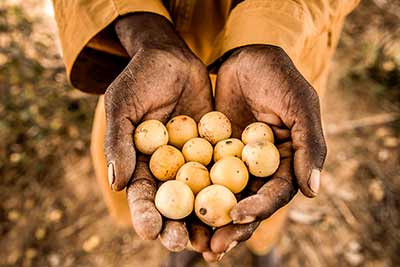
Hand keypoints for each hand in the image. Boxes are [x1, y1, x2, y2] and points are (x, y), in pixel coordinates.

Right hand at [104, 13, 212, 250]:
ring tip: (214, 242)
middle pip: (173, 206)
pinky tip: (239, 209)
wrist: (171, 57)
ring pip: (201, 198)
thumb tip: (117, 182)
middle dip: (178, 227)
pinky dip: (231, 193)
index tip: (151, 231)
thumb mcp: (122, 106)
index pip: (141, 196)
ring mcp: (193, 162)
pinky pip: (224, 174)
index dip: (145, 214)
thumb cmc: (139, 79)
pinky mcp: (215, 151)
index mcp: (140, 165)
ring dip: (207, 221)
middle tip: (185, 243)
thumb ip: (119, 143)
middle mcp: (167, 169)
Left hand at [208, 45, 326, 257]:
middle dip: (231, 228)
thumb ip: (310, 146)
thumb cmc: (279, 78)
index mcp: (285, 164)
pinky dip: (190, 196)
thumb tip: (313, 191)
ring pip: (221, 198)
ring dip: (208, 221)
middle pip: (247, 205)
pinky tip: (175, 211)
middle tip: (212, 248)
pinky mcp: (210, 155)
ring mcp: (233, 164)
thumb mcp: (301, 105)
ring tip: (191, 241)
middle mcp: (259, 170)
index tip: (239, 214)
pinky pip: (199, 178)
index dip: (260, 208)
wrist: (246, 57)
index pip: (275, 194)